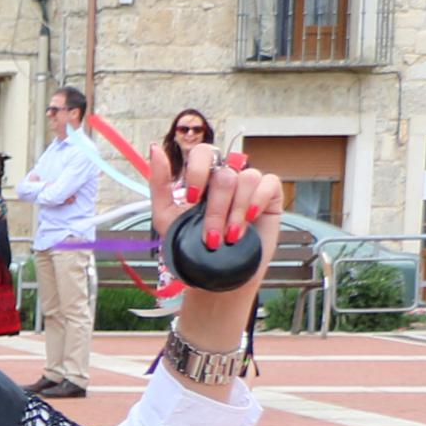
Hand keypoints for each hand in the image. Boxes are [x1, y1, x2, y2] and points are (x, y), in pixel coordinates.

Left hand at [177, 157, 287, 340]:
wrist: (215, 276)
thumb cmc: (191, 247)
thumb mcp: (165, 216)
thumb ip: (160, 183)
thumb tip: (154, 149)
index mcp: (202, 178)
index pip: (203, 152)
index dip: (197, 171)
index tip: (190, 199)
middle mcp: (226, 178)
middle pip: (223, 174)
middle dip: (215, 209)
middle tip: (210, 236)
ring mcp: (249, 186)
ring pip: (245, 178)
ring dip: (235, 212)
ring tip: (230, 236)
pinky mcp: (270, 196)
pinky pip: (269, 182)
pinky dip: (258, 200)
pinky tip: (251, 218)